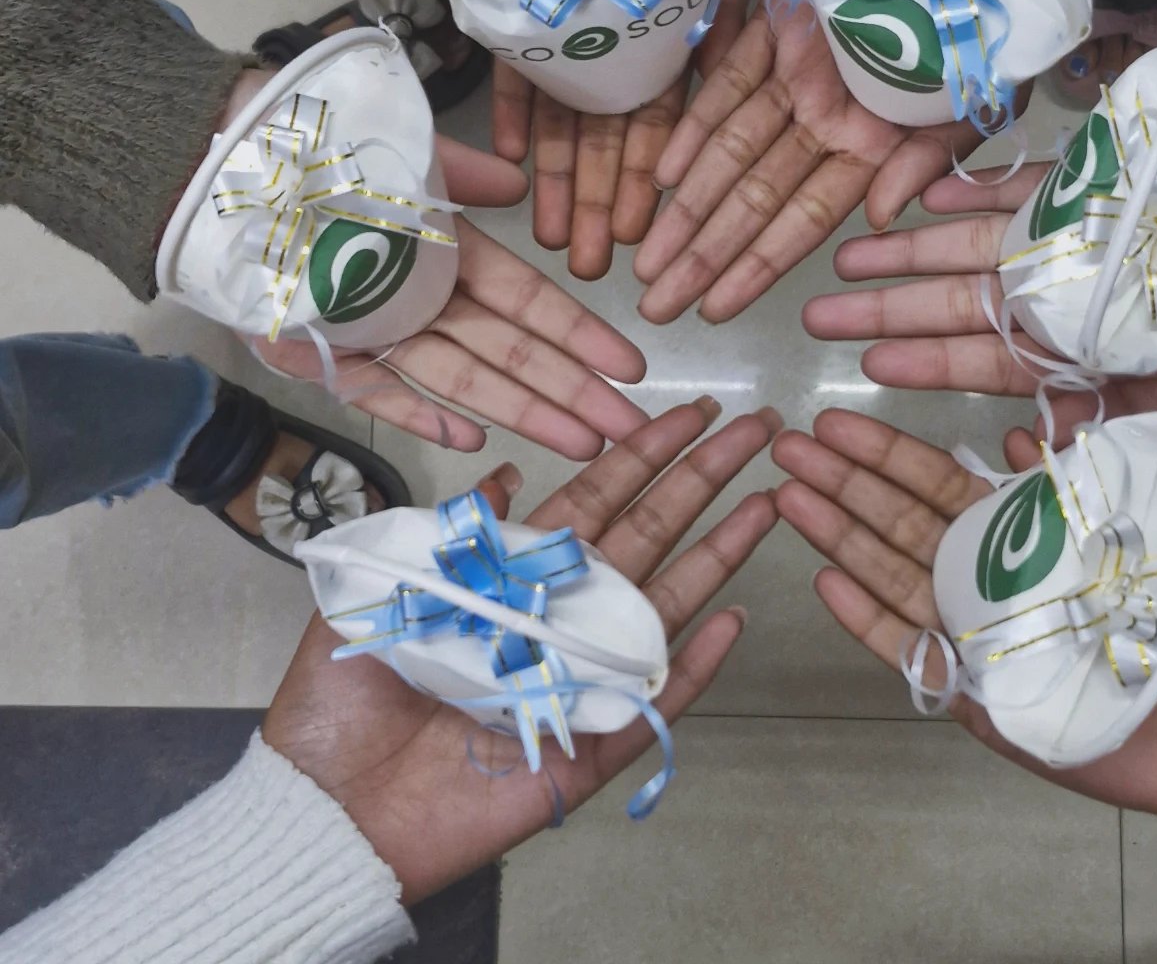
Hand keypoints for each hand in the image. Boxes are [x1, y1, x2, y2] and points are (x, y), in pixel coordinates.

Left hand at [257, 133, 648, 458]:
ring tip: (581, 443)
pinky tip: (478, 437)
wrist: (224, 168)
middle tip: (630, 430)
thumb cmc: (321, 155)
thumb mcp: (408, 151)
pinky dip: (428, 416)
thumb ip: (464, 172)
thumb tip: (520, 186)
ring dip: (524, 411)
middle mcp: (427, 300)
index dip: (580, 334)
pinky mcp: (332, 356)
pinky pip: (387, 394)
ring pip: (465, 379)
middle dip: (573, 392)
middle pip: (512, 353)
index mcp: (451, 253)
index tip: (629, 367)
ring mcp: (385, 333)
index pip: (530, 302)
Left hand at [263, 399, 779, 903]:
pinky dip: (696, 665)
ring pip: (665, 603)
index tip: (690, 412)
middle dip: (703, 478)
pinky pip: (654, 701)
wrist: (327, 804)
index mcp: (516, 575)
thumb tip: (501, 476)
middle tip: (757, 429)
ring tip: (769, 501)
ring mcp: (584, 676)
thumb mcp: (389, 588)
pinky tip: (737, 620)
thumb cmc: (347, 698)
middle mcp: (561, 615)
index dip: (645, 452)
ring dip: (719, 553)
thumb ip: (451, 532)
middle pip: (648, 532)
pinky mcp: (591, 745)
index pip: (598, 497)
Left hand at [493, 0, 765, 280]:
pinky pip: (522, 71)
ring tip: (562, 243)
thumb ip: (737, 15)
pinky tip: (518, 172)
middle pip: (630, 143)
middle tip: (603, 268)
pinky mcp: (533, 2)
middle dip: (617, 206)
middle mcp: (641, 45)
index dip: (679, 192)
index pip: (692, 134)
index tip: (672, 250)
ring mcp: (585, 26)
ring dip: (570, 184)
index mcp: (697, 37)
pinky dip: (520, 117)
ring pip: (579, 122)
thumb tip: (758, 103)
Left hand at [634, 0, 980, 322]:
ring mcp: (794, 80)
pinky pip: (724, 87)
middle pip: (751, 202)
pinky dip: (692, 129)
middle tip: (655, 306)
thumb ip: (920, 166)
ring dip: (685, 208)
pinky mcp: (773, 31)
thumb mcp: (968, 112)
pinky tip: (659, 177)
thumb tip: (878, 218)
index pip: (800, 224)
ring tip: (644, 260)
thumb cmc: (980, 38)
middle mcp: (824, 125)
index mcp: (869, 152)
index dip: (753, 269)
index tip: (712, 311)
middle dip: (703, 257)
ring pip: (728, 156)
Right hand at [773, 409, 1156, 833]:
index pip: (940, 483)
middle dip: (842, 483)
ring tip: (787, 497)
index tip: (836, 420)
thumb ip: (1078, 481)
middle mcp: (988, 581)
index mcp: (1024, 538)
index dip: (886, 453)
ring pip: (893, 576)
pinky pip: (911, 653)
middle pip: (900, 522)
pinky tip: (824, 581)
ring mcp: (976, 637)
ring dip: (838, 536)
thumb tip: (1020, 429)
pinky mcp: (978, 696)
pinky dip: (867, 620)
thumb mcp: (1147, 527)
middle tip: (787, 446)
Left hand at [805, 151, 1156, 443]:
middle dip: (891, 308)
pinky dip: (977, 188)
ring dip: (913, 248)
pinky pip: (1028, 184)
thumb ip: (1129, 424)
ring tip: (850, 254)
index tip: (864, 366)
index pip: (985, 360)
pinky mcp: (1109, 185)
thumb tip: (1040, 449)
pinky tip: (923, 195)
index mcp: (1087, 352)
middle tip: (820, 315)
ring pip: (977, 244)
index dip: (924, 361)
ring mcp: (1084, 238)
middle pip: (962, 300)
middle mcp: (1070, 296)